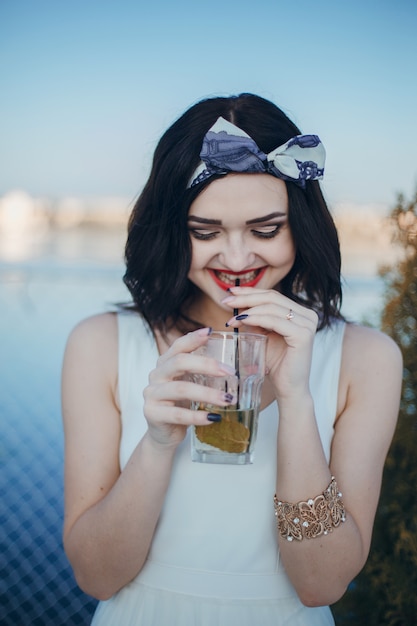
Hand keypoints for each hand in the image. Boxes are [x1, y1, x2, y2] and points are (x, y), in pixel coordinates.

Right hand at [143, 328, 234, 448]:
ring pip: (181, 389)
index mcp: (165, 364)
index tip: (210, 331)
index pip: (178, 346)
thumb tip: (233, 366)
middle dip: (206, 365)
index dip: (193, 338)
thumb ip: (203, 373)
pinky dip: (198, 416)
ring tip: (228, 399)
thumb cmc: (180, 405)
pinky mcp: (153, 414)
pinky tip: (213, 417)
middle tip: (229, 372)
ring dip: (208, 394)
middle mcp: (156, 375)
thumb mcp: (190, 384)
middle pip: (179, 362)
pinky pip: (178, 414)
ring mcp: (152, 394)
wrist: (163, 434)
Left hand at [222, 287, 318, 399]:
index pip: (273, 295)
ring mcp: (307, 324)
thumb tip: (235, 302)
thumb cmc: (276, 364)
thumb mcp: (264, 335)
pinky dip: (256, 318)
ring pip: (272, 307)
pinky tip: (242, 321)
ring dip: (248, 309)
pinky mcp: (303, 335)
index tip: (230, 292)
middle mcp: (308, 315)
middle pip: (272, 297)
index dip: (250, 291)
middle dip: (246, 297)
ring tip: (231, 318)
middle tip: (227, 301)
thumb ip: (255, 319)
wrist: (288, 389)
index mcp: (300, 312)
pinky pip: (274, 320)